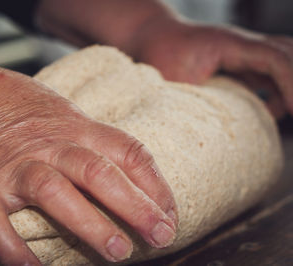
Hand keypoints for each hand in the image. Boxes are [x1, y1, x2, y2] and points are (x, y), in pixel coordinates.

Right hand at [0, 61, 176, 264]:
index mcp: (73, 126)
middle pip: (97, 172)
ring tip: (118, 252)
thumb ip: (88, 138)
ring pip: (55, 193)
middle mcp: (46, 145)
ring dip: (89, 224)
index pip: (126, 151)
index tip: (170, 212)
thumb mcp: (60, 111)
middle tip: (161, 235)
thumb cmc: (11, 106)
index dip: (154, 184)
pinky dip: (14, 248)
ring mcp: (12, 167)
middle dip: (134, 206)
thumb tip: (124, 171)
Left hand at [127, 19, 292, 118]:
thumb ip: (193, 100)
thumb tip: (208, 132)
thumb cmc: (157, 54)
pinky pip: (268, 73)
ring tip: (282, 114)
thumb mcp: (172, 80)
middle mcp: (241, 44)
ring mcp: (242, 52)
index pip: (273, 58)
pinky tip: (268, 111)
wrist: (151, 36)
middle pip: (287, 55)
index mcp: (229, 44)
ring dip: (287, 87)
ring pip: (281, 63)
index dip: (290, 83)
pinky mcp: (238, 62)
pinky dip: (275, 90)